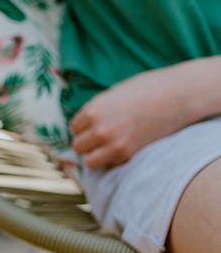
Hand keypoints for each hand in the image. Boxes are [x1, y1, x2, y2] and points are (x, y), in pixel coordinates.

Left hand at [70, 67, 190, 168]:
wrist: (179, 95)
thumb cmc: (147, 89)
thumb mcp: (113, 94)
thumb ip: (97, 111)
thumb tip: (83, 126)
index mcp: (94, 110)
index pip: (74, 128)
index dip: (83, 127)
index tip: (93, 126)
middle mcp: (101, 129)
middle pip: (78, 146)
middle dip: (87, 143)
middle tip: (100, 138)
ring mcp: (115, 145)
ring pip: (89, 162)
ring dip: (95, 156)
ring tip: (107, 147)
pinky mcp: (130, 155)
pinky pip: (110, 164)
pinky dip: (113, 159)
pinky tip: (125, 147)